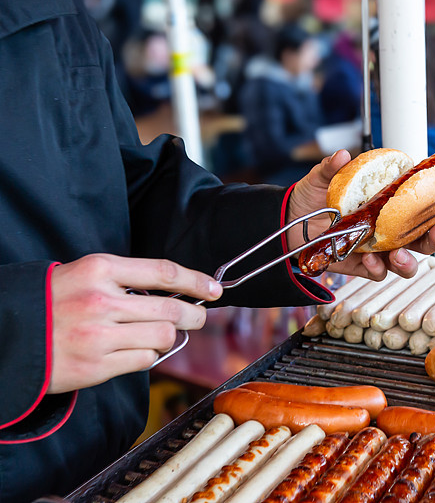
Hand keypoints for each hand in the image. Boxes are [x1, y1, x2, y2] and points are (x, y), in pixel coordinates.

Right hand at [48, 254, 222, 393]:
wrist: (10, 333)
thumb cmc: (54, 301)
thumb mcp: (87, 274)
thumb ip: (128, 280)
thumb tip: (177, 290)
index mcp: (100, 270)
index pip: (164, 272)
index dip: (196, 281)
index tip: (213, 288)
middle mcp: (101, 301)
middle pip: (171, 308)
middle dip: (194, 314)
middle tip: (198, 317)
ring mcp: (99, 336)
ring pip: (162, 336)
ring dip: (167, 336)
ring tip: (156, 333)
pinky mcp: (95, 366)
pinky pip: (144, 360)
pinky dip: (148, 355)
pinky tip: (135, 349)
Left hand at [287, 150, 434, 280]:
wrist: (287, 223)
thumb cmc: (310, 199)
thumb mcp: (320, 178)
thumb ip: (331, 167)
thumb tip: (342, 155)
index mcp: (386, 205)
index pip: (419, 207)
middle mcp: (386, 229)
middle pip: (421, 238)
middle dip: (434, 238)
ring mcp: (375, 249)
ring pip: (405, 261)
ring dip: (409, 261)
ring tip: (400, 256)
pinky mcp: (360, 266)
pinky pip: (377, 272)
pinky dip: (377, 268)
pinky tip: (369, 259)